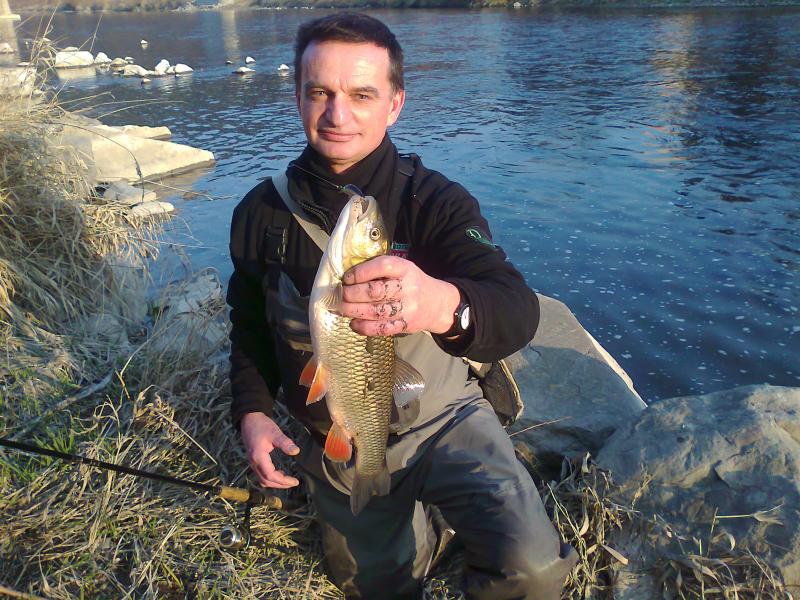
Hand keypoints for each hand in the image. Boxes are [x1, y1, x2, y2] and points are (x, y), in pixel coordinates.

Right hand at [240, 412, 299, 488]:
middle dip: (280, 485)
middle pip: (266, 481)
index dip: (283, 481)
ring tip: (287, 480)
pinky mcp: (253, 460)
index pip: (270, 475)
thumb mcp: (275, 433)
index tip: (295, 481)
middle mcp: (253, 462)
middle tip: (293, 483)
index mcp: (258, 457)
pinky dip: (270, 478)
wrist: (249, 419)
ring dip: (275, 483)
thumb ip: (285, 443)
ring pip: (262, 480)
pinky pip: (261, 475)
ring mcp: (252, 462)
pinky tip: (279, 473)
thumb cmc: (262, 425)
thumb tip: (296, 452)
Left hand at [340, 255, 460, 335]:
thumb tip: (348, 278)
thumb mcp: (403, 269)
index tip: (347, 277)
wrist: (437, 304)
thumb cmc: (412, 283)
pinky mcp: (404, 325)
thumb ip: (380, 270)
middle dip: (352, 294)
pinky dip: (364, 327)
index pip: (382, 267)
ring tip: (342, 308)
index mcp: (405, 268)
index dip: (361, 272)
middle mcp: (407, 288)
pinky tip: (354, 323)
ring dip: (353, 311)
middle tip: (341, 294)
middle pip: (375, 291)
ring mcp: (406, 309)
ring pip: (375, 311)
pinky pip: (381, 329)